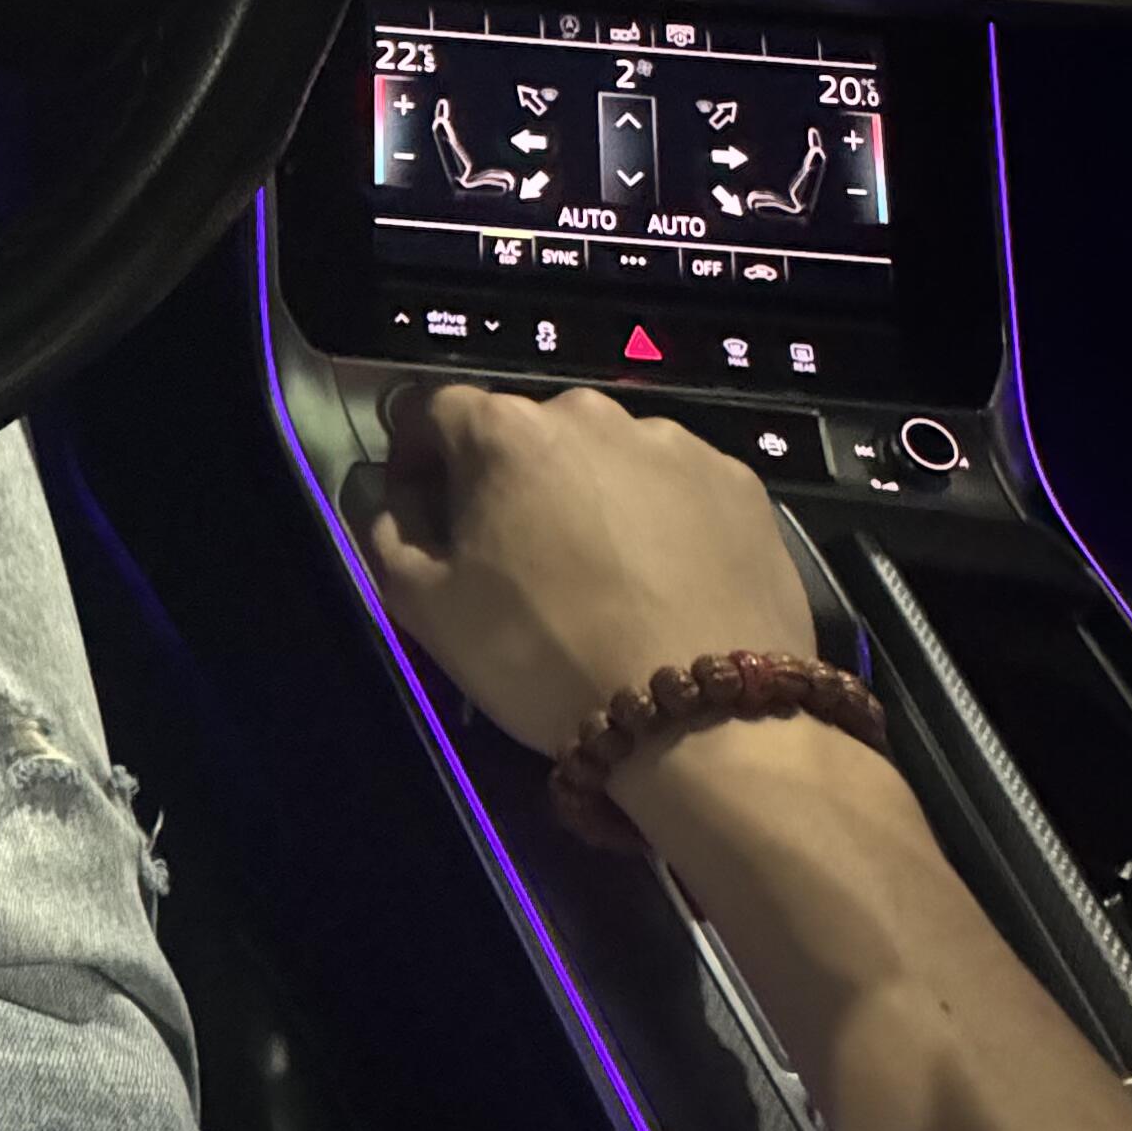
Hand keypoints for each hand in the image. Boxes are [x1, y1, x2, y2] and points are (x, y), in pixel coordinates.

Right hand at [364, 383, 813, 753]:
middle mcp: (593, 414)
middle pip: (528, 433)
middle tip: (514, 558)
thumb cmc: (546, 658)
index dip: (416, 462)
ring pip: (608, 459)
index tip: (422, 517)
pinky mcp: (741, 484)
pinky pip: (677, 488)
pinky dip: (660, 520)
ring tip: (600, 576)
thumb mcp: (429, 611)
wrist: (704, 718)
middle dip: (509, 482)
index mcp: (506, 430)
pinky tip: (662, 583)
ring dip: (589, 497)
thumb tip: (394, 508)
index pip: (434, 412)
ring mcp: (677, 444)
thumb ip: (390, 540)